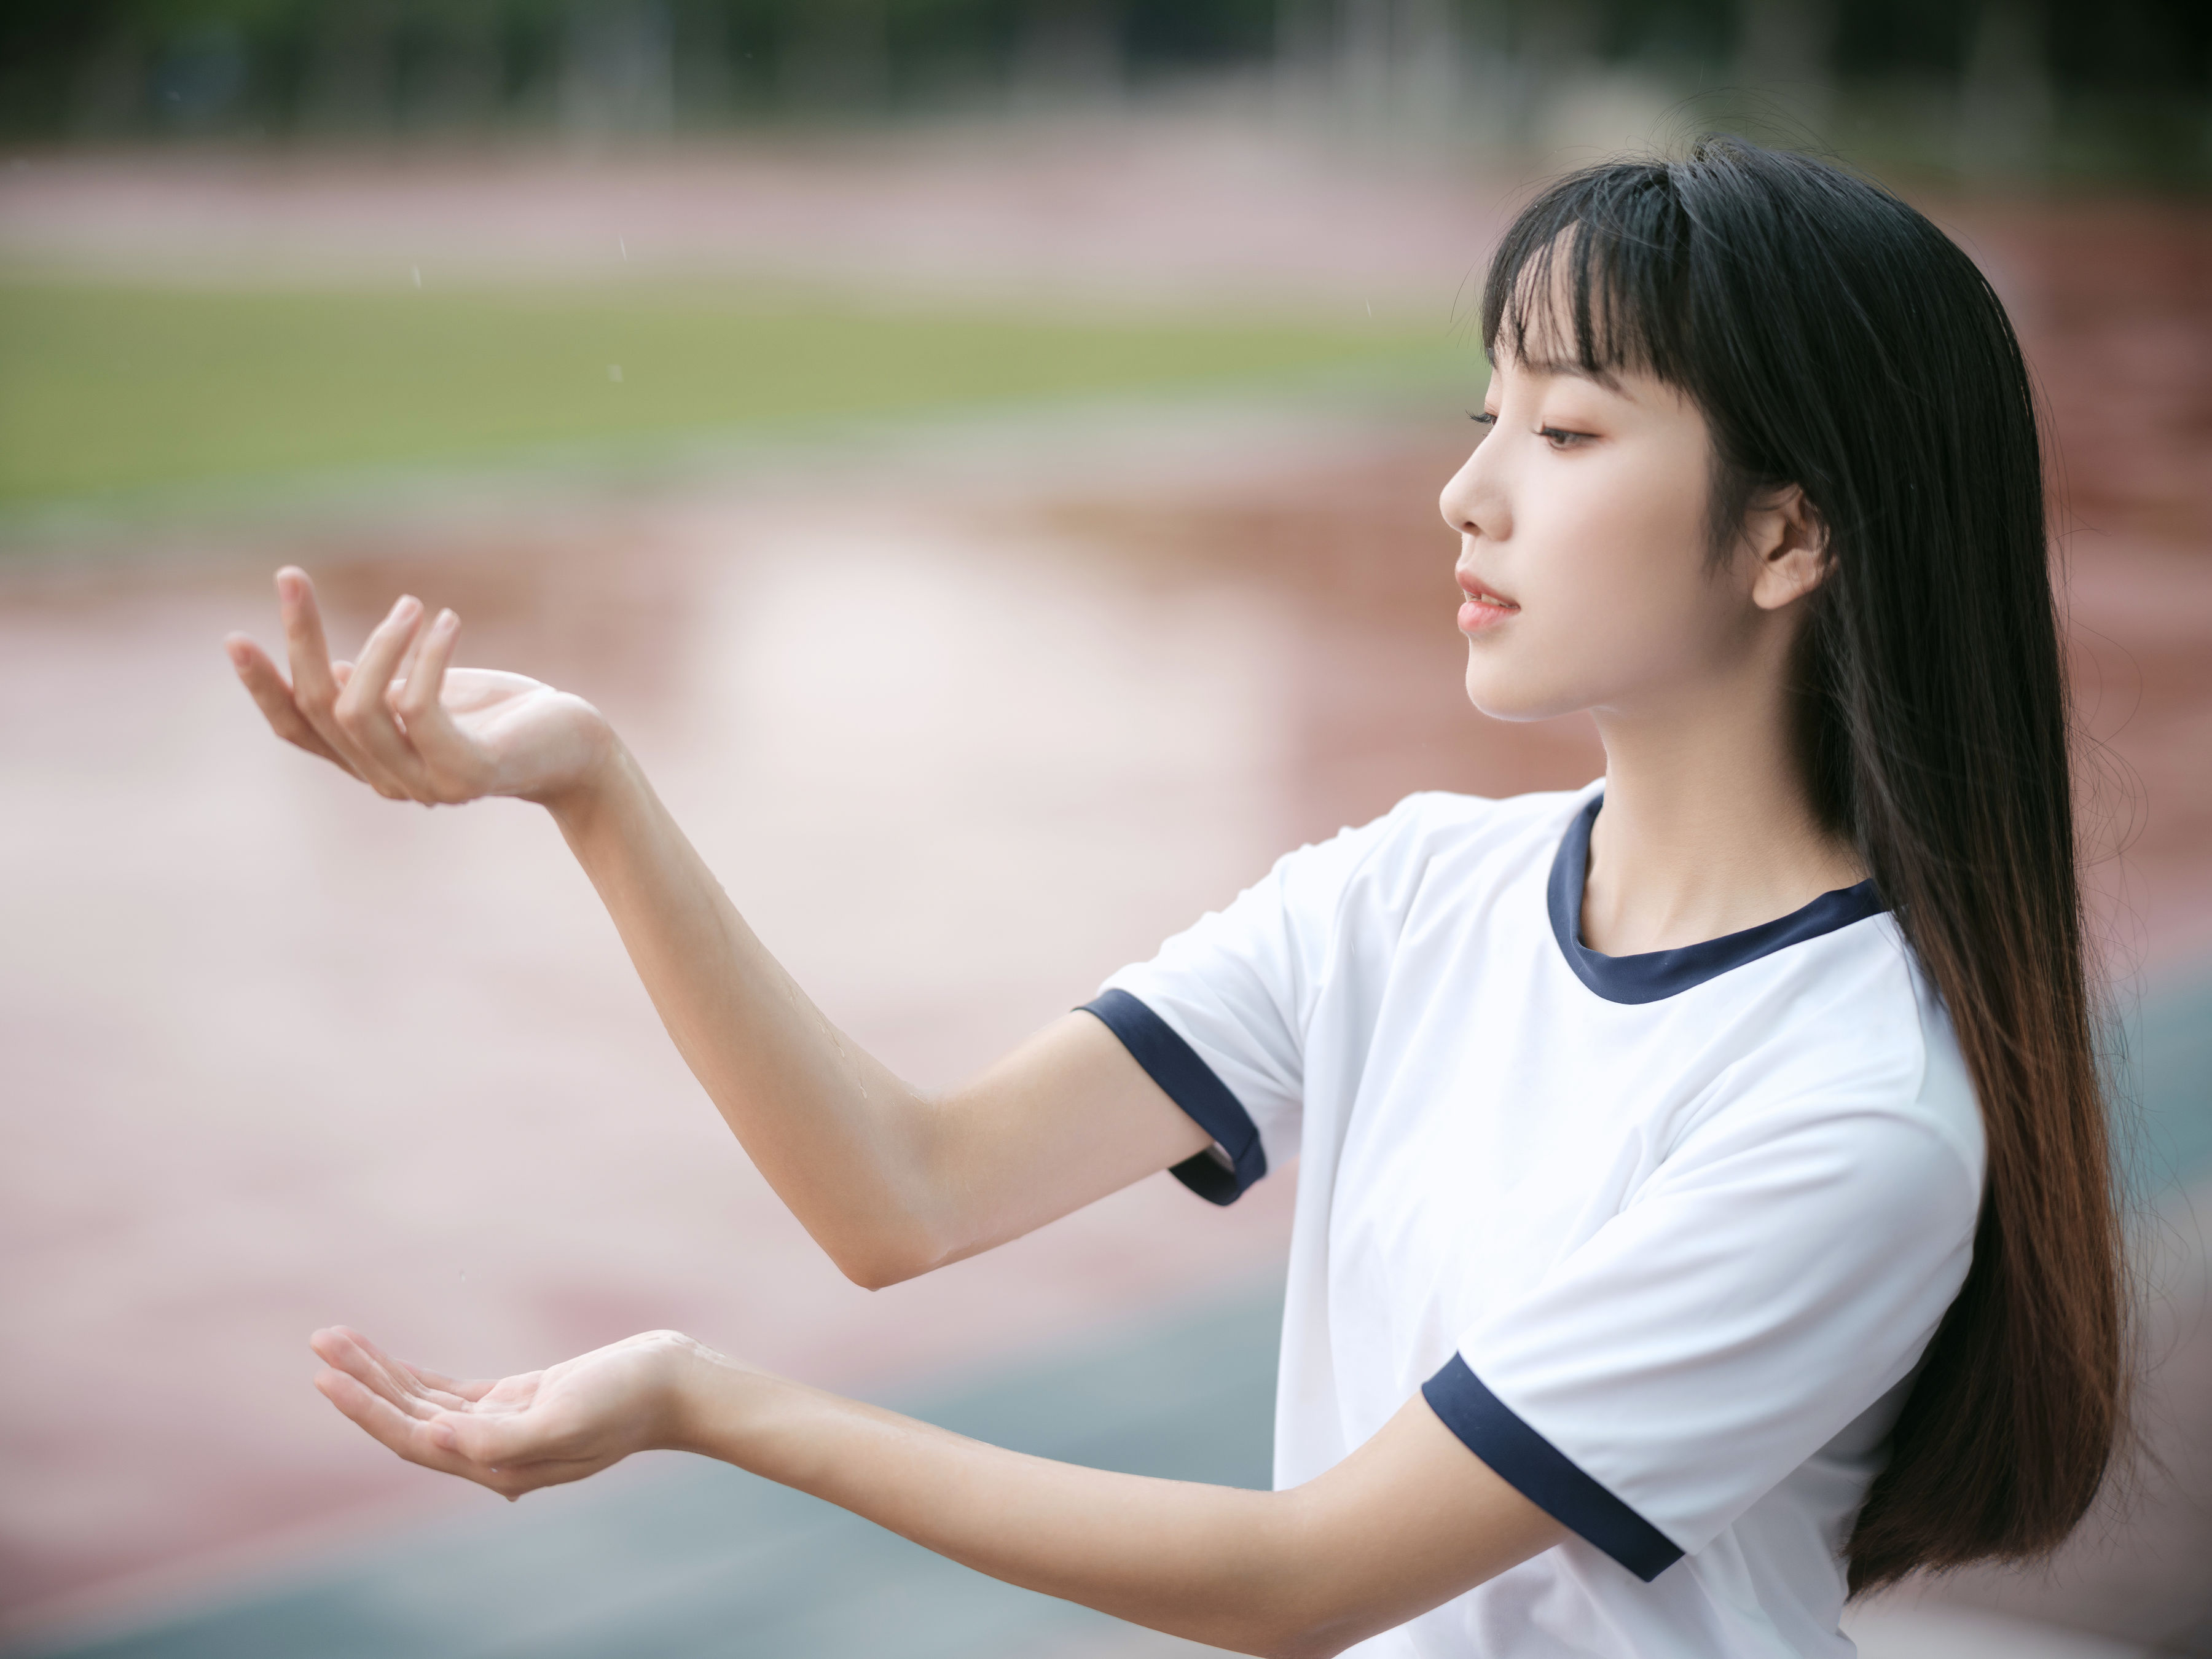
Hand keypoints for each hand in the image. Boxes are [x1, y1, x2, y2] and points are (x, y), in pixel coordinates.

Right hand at [225, 567, 612, 807]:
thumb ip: (378, 690)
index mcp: (371, 760)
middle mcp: (389, 781)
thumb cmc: (501, 716)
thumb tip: (330, 669)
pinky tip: (448, 621)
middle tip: (291, 575)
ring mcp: (426, 783)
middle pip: (319, 708)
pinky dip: (426, 655)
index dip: (263, 687)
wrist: (576, 749)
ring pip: (357, 709)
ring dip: (377, 643)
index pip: (297, 728)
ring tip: (412, 604)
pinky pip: (418, 706)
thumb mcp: (428, 695)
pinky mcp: (466, 771)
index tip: (234, 637)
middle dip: (299, 637)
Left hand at [310, 1325, 706, 1499]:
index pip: (415, 1439)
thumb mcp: (568, 1416)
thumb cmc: (628, 1399)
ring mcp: (502, 1430)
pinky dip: (415, 1374)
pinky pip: (450, 1392)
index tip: (327, 1375)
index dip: (367, 1408)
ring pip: (424, 1403)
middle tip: (320, 1341)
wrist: (678, 1385)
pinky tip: (386, 1359)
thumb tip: (438, 1437)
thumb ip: (503, 1437)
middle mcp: (492, 1455)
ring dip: (381, 1372)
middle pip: (409, 1421)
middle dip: (362, 1383)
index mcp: (500, 1466)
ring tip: (337, 1338)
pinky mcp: (516, 1404)